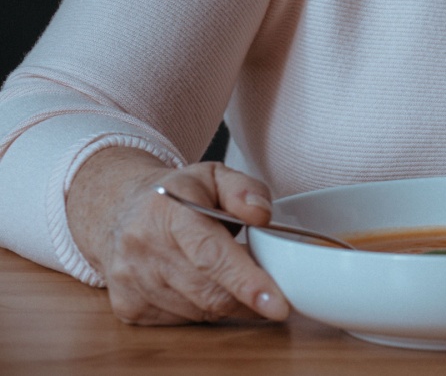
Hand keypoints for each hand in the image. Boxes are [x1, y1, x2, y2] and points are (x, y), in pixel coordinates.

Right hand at [66, 147, 288, 324]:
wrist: (117, 209)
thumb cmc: (178, 194)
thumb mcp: (215, 175)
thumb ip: (244, 189)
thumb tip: (262, 215)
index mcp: (168, 212)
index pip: (211, 255)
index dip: (246, 282)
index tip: (277, 305)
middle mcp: (142, 248)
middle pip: (208, 291)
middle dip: (248, 299)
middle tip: (273, 292)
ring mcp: (130, 281)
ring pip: (198, 312)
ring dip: (227, 304)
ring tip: (235, 280)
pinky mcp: (127, 306)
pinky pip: (181, 321)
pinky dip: (203, 310)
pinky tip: (204, 287)